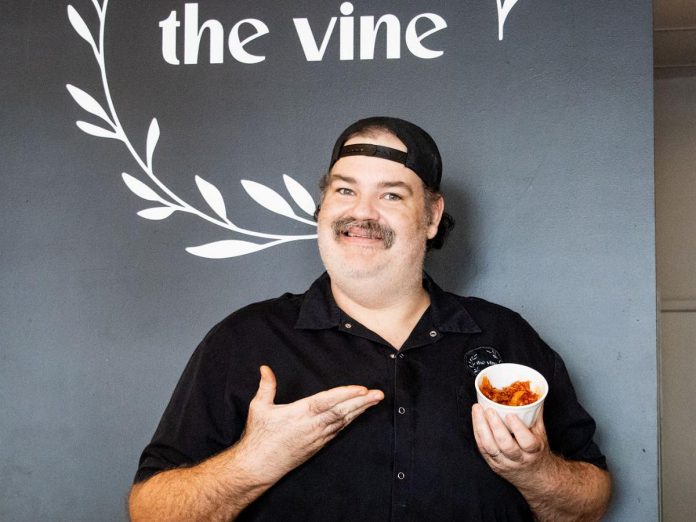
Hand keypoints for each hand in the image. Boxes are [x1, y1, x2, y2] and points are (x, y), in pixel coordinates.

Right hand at [234, 365, 383, 485]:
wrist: (258, 466)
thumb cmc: (258, 436)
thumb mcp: (259, 407)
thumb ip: (266, 386)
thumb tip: (265, 368)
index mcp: (299, 413)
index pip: (328, 401)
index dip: (346, 394)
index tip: (362, 389)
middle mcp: (312, 426)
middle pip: (342, 411)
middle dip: (362, 402)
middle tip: (379, 394)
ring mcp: (317, 437)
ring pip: (343, 421)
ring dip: (360, 410)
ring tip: (374, 400)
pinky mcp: (318, 445)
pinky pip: (338, 430)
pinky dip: (350, 421)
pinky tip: (359, 414)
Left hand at [471, 403, 552, 483]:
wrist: (535, 478)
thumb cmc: (537, 452)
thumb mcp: (541, 435)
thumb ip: (536, 415)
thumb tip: (535, 394)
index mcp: (534, 451)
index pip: (527, 442)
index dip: (518, 428)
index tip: (510, 415)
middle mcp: (520, 459)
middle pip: (505, 445)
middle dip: (495, 426)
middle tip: (488, 410)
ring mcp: (505, 463)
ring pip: (490, 447)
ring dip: (481, 427)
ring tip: (477, 410)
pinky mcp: (494, 465)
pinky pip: (483, 449)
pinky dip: (478, 433)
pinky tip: (475, 420)